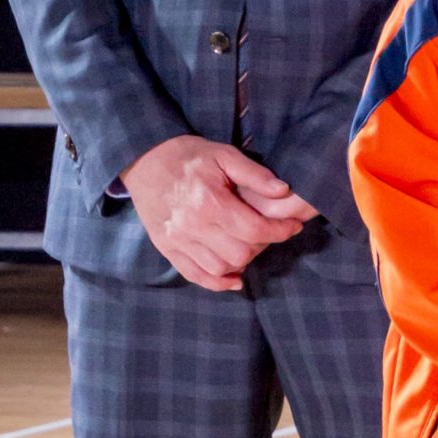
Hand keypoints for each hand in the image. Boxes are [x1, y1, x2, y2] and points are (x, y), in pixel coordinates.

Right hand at [120, 135, 317, 291]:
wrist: (144, 160)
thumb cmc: (189, 156)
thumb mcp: (224, 154)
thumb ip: (254, 174)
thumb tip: (284, 191)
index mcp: (209, 200)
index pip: (254, 229)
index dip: (280, 231)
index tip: (293, 227)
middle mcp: (192, 225)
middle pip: (240, 253)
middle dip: (263, 245)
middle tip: (268, 233)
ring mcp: (177, 240)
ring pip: (220, 268)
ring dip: (241, 262)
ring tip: (249, 246)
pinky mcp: (167, 248)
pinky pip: (195, 276)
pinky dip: (217, 282)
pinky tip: (234, 277)